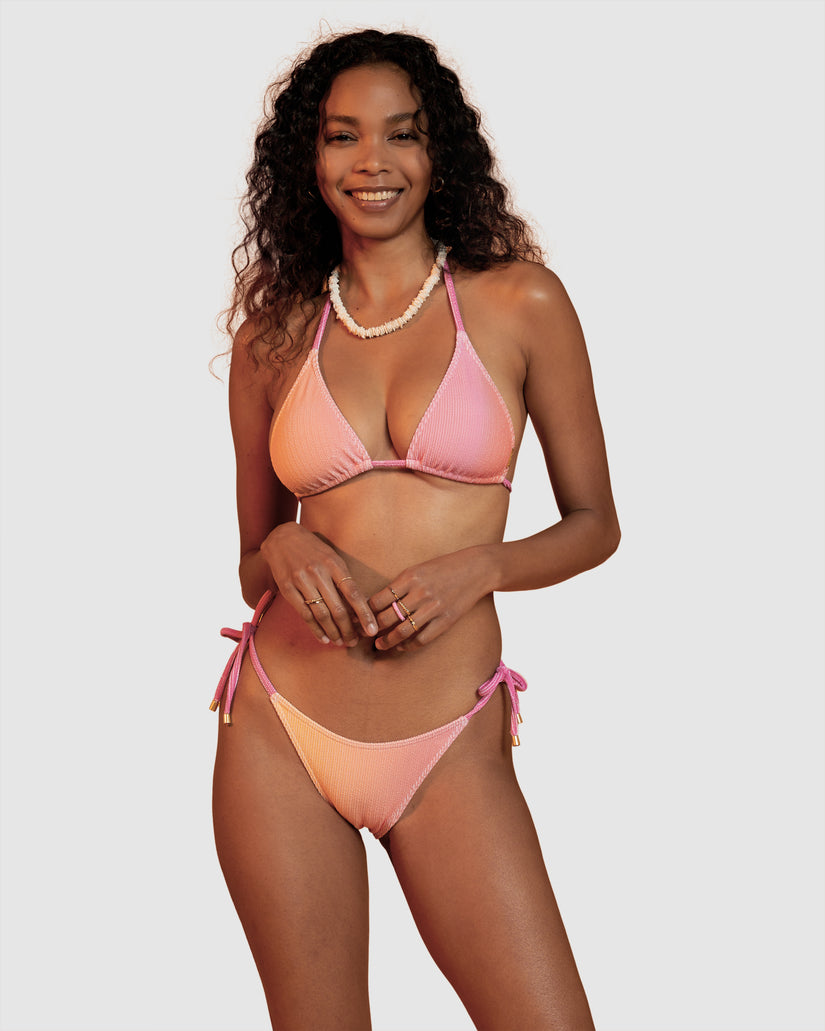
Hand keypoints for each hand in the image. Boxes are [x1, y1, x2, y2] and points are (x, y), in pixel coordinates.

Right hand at [260, 523, 377, 645]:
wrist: (282, 537)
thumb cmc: (313, 549)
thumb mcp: (332, 557)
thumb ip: (343, 578)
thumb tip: (359, 605)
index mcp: (334, 563)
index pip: (354, 593)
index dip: (364, 614)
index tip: (372, 630)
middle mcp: (319, 572)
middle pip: (338, 608)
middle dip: (348, 629)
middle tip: (354, 642)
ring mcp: (301, 580)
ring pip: (321, 614)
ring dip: (332, 632)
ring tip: (340, 642)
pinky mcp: (287, 587)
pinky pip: (304, 613)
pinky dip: (315, 628)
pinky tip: (323, 637)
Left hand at [369, 549, 491, 651]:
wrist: (477, 568)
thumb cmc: (444, 567)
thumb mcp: (419, 569)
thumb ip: (401, 584)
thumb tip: (379, 603)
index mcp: (410, 577)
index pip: (380, 599)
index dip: (366, 611)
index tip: (358, 618)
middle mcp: (421, 592)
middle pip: (388, 616)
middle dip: (373, 629)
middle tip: (364, 636)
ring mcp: (434, 607)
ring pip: (403, 630)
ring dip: (388, 641)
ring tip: (380, 645)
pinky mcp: (446, 620)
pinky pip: (423, 638)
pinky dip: (409, 645)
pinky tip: (402, 647)